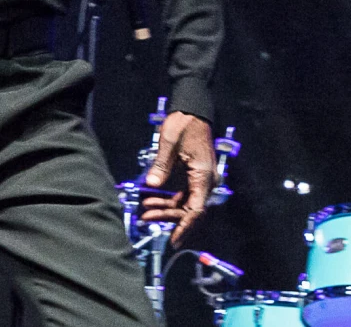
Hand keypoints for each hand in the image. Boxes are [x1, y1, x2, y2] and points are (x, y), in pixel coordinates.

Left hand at [139, 111, 214, 245]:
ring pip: (184, 203)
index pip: (196, 209)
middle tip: (146, 218)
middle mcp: (205, 181)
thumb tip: (150, 186)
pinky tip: (151, 200)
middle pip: (189, 209)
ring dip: (166, 208)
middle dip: (168, 216)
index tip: (173, 239)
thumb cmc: (184, 124)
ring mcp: (199, 179)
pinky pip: (182, 194)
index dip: (184, 226)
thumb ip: (161, 166)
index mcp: (203, 176)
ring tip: (145, 211)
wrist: (193, 110)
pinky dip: (167, 199)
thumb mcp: (169, 144)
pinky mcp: (193, 176)